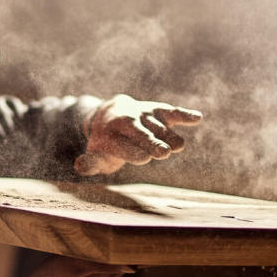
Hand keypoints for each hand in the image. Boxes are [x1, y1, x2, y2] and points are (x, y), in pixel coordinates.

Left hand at [74, 94, 201, 175]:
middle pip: (141, 133)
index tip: (143, 157)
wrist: (110, 112)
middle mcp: (127, 121)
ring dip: (168, 135)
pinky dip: (183, 114)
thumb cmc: (105, 142)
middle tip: (162, 153)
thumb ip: (90, 163)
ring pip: (158, 126)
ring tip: (179, 146)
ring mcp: (143, 114)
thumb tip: (79, 166)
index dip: (133, 152)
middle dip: (151, 142)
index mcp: (110, 135)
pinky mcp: (157, 110)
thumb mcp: (95, 154)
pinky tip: (197, 118)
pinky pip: (171, 111)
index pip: (123, 146)